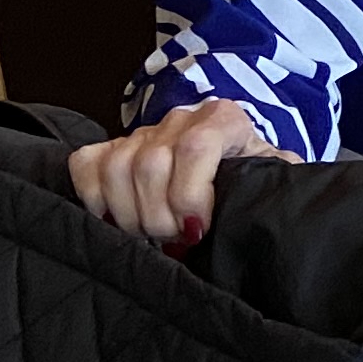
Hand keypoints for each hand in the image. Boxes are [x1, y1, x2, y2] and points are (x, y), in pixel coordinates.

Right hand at [67, 98, 285, 250]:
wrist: (233, 170)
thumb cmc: (252, 184)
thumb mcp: (272, 182)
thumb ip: (276, 186)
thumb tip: (273, 205)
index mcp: (225, 121)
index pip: (196, 147)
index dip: (190, 195)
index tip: (198, 230)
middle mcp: (181, 119)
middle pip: (150, 163)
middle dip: (159, 217)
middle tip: (174, 241)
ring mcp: (143, 132)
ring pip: (116, 167)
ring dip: (128, 214)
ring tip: (151, 235)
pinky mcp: (113, 147)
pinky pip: (86, 164)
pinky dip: (94, 198)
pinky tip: (116, 221)